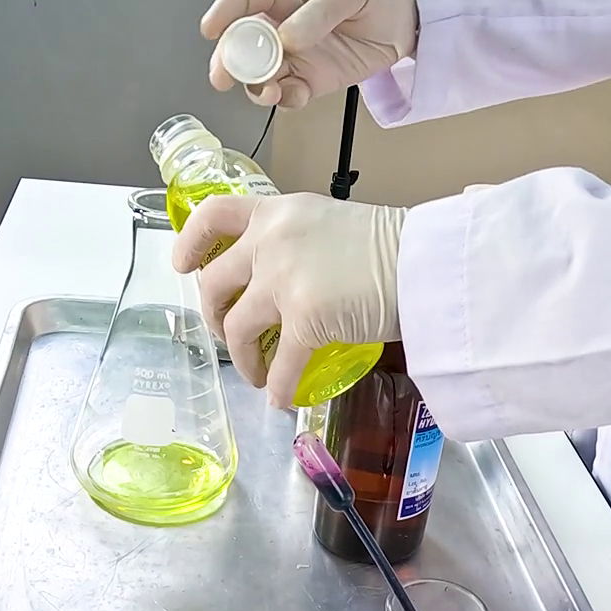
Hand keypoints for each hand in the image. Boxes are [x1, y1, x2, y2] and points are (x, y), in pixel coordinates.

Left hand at [172, 193, 405, 405]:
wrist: (428, 263)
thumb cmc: (395, 246)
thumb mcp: (331, 225)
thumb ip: (298, 243)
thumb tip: (284, 278)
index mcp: (278, 212)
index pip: (214, 215)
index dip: (190, 242)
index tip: (182, 265)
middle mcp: (271, 241)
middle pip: (214, 283)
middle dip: (215, 316)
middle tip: (229, 334)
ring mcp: (283, 281)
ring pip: (237, 328)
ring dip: (244, 358)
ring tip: (257, 372)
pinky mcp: (305, 320)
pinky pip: (280, 364)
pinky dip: (277, 387)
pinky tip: (280, 398)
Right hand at [202, 0, 416, 109]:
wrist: (410, 15)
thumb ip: (318, 14)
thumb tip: (288, 39)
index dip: (224, 13)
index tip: (211, 30)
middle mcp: (283, 23)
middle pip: (243, 43)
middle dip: (230, 61)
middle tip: (225, 76)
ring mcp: (296, 53)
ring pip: (261, 73)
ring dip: (257, 85)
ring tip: (269, 91)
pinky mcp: (312, 78)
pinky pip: (289, 92)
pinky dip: (286, 99)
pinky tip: (293, 96)